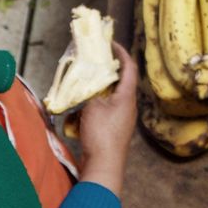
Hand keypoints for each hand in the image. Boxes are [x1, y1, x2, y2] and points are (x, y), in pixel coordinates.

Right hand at [76, 42, 137, 195]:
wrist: (104, 165)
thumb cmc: (101, 134)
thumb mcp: (92, 106)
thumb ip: (92, 92)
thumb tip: (89, 88)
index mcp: (127, 97)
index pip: (129, 68)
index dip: (122, 53)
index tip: (112, 43)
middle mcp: (128, 106)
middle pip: (118, 83)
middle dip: (104, 74)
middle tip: (92, 65)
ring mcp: (121, 119)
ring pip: (107, 99)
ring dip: (94, 95)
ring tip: (81, 92)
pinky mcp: (113, 130)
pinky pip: (102, 114)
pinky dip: (90, 111)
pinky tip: (77, 117)